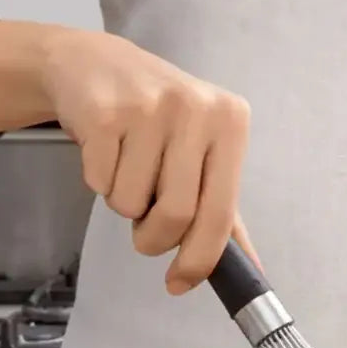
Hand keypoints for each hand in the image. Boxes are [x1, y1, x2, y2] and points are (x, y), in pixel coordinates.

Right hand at [40, 29, 252, 293]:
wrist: (94, 64)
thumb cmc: (158, 119)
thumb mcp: (204, 154)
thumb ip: (227, 213)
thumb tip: (252, 271)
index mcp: (231, 123)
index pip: (221, 214)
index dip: (198, 260)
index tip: (179, 283)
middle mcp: (196, 108)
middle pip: (176, 215)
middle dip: (154, 238)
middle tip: (145, 229)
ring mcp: (149, 106)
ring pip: (133, 203)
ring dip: (124, 205)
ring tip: (127, 170)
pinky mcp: (104, 112)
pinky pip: (101, 183)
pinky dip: (100, 183)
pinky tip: (106, 152)